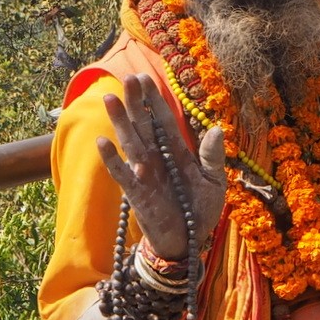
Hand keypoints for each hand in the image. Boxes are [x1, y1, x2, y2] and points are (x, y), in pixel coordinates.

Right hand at [95, 73, 226, 260]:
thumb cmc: (200, 210)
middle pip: (144, 125)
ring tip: (111, 99)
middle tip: (128, 77)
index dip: (155, 101)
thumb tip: (218, 129)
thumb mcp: (214, 181)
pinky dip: (113, 159)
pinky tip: (102, 141)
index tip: (145, 78)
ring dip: (121, 122)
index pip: (164, 121)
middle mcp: (158, 159)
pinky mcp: (137, 193)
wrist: (188, 241)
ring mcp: (145, 175)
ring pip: (131, 143)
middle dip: (136, 102)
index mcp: (177, 153)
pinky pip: (122, 173)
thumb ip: (213, 156)